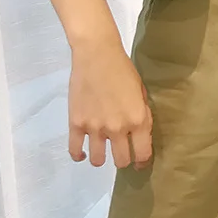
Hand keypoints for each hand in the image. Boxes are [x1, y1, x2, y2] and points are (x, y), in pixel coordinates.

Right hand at [67, 39, 152, 169]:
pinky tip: (82, 152)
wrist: (97, 55)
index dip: (142, 161)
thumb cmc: (123, 69)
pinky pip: (75, 150)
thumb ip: (141, 114)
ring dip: (101, 158)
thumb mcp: (141, 91)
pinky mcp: (76, 124)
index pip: (142, 154)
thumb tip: (139, 133)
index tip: (139, 162)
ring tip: (102, 151)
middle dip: (123, 159)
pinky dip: (78, 155)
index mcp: (138, 120)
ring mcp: (95, 128)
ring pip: (98, 161)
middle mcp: (117, 129)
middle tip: (121, 153)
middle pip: (121, 161)